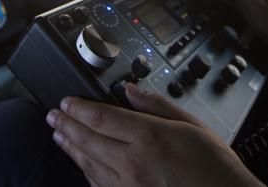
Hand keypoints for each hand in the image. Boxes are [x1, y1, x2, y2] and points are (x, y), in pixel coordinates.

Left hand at [46, 83, 261, 186]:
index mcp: (150, 138)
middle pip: (88, 140)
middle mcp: (134, 163)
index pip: (102, 117)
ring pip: (88, 164)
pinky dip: (86, 172)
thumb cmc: (214, 167)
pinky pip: (99, 185)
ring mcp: (129, 186)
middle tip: (53, 116)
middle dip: (66, 125)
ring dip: (70, 147)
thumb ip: (157, 105)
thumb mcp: (192, 125)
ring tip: (58, 136)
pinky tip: (81, 164)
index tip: (66, 102)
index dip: (78, 108)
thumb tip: (131, 90)